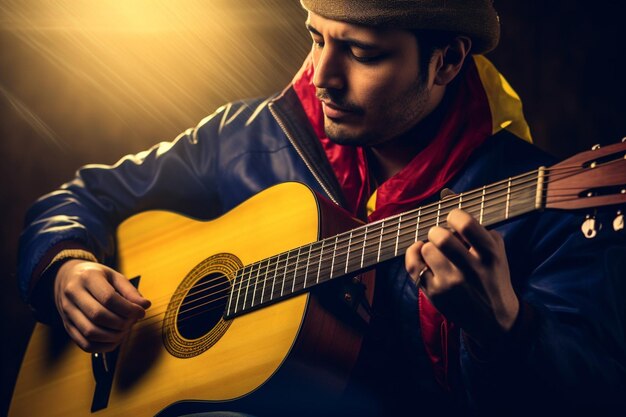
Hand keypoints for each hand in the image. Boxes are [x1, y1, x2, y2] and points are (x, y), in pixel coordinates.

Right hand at [54, 260, 150, 351]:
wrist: (68, 278)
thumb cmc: (96, 277)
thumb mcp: (114, 276)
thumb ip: (130, 291)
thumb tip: (145, 305)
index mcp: (87, 277)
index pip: (108, 298)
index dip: (128, 309)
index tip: (141, 312)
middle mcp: (73, 294)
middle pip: (98, 316)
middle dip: (121, 323)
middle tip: (133, 321)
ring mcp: (67, 312)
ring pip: (90, 333)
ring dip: (113, 336)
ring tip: (125, 330)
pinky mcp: (67, 326)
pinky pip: (85, 344)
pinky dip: (103, 346)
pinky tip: (115, 339)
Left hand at [405, 209, 518, 344]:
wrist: (495, 321)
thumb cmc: (493, 276)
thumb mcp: (494, 249)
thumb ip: (474, 222)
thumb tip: (446, 192)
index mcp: (490, 254)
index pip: (466, 224)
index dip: (454, 215)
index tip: (453, 218)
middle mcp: (471, 270)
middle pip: (441, 237)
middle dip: (437, 231)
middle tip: (440, 235)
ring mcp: (451, 284)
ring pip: (426, 248)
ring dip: (428, 246)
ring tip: (436, 251)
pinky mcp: (435, 294)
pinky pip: (413, 265)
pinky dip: (414, 254)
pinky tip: (422, 255)